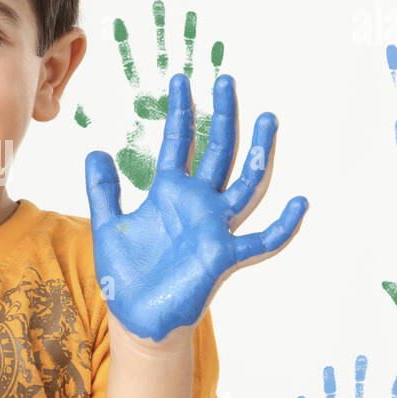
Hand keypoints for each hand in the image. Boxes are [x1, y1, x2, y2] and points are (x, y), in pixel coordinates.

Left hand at [85, 73, 306, 341]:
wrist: (137, 317)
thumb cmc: (125, 275)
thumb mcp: (107, 226)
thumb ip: (103, 190)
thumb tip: (96, 150)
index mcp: (169, 193)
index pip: (178, 144)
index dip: (181, 113)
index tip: (181, 81)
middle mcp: (197, 204)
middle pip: (217, 151)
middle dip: (222, 116)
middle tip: (226, 80)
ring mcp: (214, 228)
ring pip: (245, 184)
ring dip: (258, 153)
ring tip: (268, 118)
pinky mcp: (224, 256)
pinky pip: (261, 240)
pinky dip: (282, 225)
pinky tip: (300, 202)